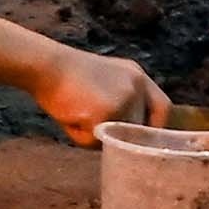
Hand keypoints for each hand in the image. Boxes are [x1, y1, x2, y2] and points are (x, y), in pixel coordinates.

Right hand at [26, 43, 170, 147]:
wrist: (46, 65)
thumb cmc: (67, 80)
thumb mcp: (104, 85)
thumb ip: (120, 109)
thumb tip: (122, 143)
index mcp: (137, 76)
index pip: (162, 107)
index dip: (155, 128)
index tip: (143, 142)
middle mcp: (137, 85)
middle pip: (139, 127)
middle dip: (120, 137)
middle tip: (97, 133)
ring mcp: (125, 98)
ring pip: (117, 138)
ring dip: (96, 137)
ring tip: (76, 116)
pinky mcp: (108, 112)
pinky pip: (97, 141)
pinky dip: (82, 137)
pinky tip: (71, 117)